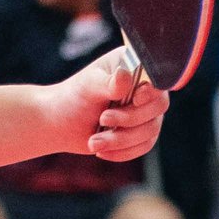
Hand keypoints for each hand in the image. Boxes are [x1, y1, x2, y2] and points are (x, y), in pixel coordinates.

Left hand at [49, 44, 168, 162]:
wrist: (61, 123)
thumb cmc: (74, 98)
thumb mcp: (88, 86)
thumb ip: (108, 83)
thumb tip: (125, 76)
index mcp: (133, 66)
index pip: (156, 77)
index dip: (151, 90)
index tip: (136, 99)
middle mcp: (145, 87)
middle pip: (158, 106)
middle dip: (130, 118)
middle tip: (103, 119)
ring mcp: (145, 110)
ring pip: (150, 130)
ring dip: (121, 140)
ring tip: (94, 141)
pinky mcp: (141, 132)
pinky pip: (145, 145)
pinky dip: (124, 151)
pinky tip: (102, 151)